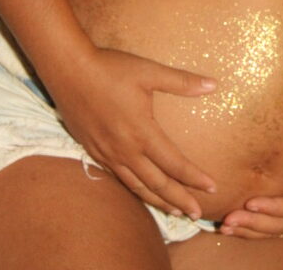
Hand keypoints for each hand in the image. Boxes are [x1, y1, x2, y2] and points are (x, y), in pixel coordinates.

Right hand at [47, 46, 216, 218]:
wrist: (69, 71)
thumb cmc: (111, 69)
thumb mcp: (149, 72)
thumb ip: (182, 82)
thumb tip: (213, 85)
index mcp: (142, 133)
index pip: (174, 164)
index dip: (194, 178)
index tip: (212, 187)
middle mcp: (125, 150)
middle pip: (157, 184)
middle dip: (179, 200)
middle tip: (197, 213)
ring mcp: (107, 153)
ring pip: (136, 186)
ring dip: (158, 201)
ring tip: (174, 211)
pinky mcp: (93, 151)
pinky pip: (118, 178)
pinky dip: (135, 190)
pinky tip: (141, 191)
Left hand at [219, 137, 282, 238]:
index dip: (275, 208)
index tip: (252, 204)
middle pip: (280, 225)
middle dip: (253, 224)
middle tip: (228, 220)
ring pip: (272, 230)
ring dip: (247, 230)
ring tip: (223, 227)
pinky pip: (270, 227)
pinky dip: (251, 229)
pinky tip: (231, 227)